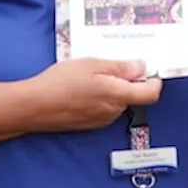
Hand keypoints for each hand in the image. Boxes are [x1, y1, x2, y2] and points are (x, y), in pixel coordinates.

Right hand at [26, 58, 162, 132]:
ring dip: (112, 88)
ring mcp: (101, 120)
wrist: (33, 106)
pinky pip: (104, 108)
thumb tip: (141, 67)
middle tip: (110, 63)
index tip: (147, 67)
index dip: (154, 79)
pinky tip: (83, 87)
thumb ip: (120, 68)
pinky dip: (100, 96)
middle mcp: (113, 111)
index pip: (151, 93)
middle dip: (128, 80)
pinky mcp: (90, 124)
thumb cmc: (60, 83)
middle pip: (134, 95)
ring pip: (118, 101)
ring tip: (91, 74)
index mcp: (118, 95)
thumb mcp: (92, 64)